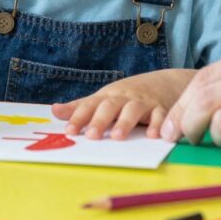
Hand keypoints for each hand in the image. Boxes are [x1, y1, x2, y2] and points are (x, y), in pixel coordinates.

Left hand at [52, 69, 195, 139]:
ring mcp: (143, 102)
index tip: (69, 131)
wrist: (166, 82)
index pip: (90, 105)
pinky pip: (160, 115)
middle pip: (110, 106)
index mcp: (107, 97)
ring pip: (133, 110)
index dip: (79, 117)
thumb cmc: (129, 95)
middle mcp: (124, 98)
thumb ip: (81, 106)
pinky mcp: (162, 108)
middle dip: (100, 120)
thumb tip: (54, 110)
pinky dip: (158, 124)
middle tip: (91, 136)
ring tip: (117, 137)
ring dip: (125, 122)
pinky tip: (154, 136)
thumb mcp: (105, 98)